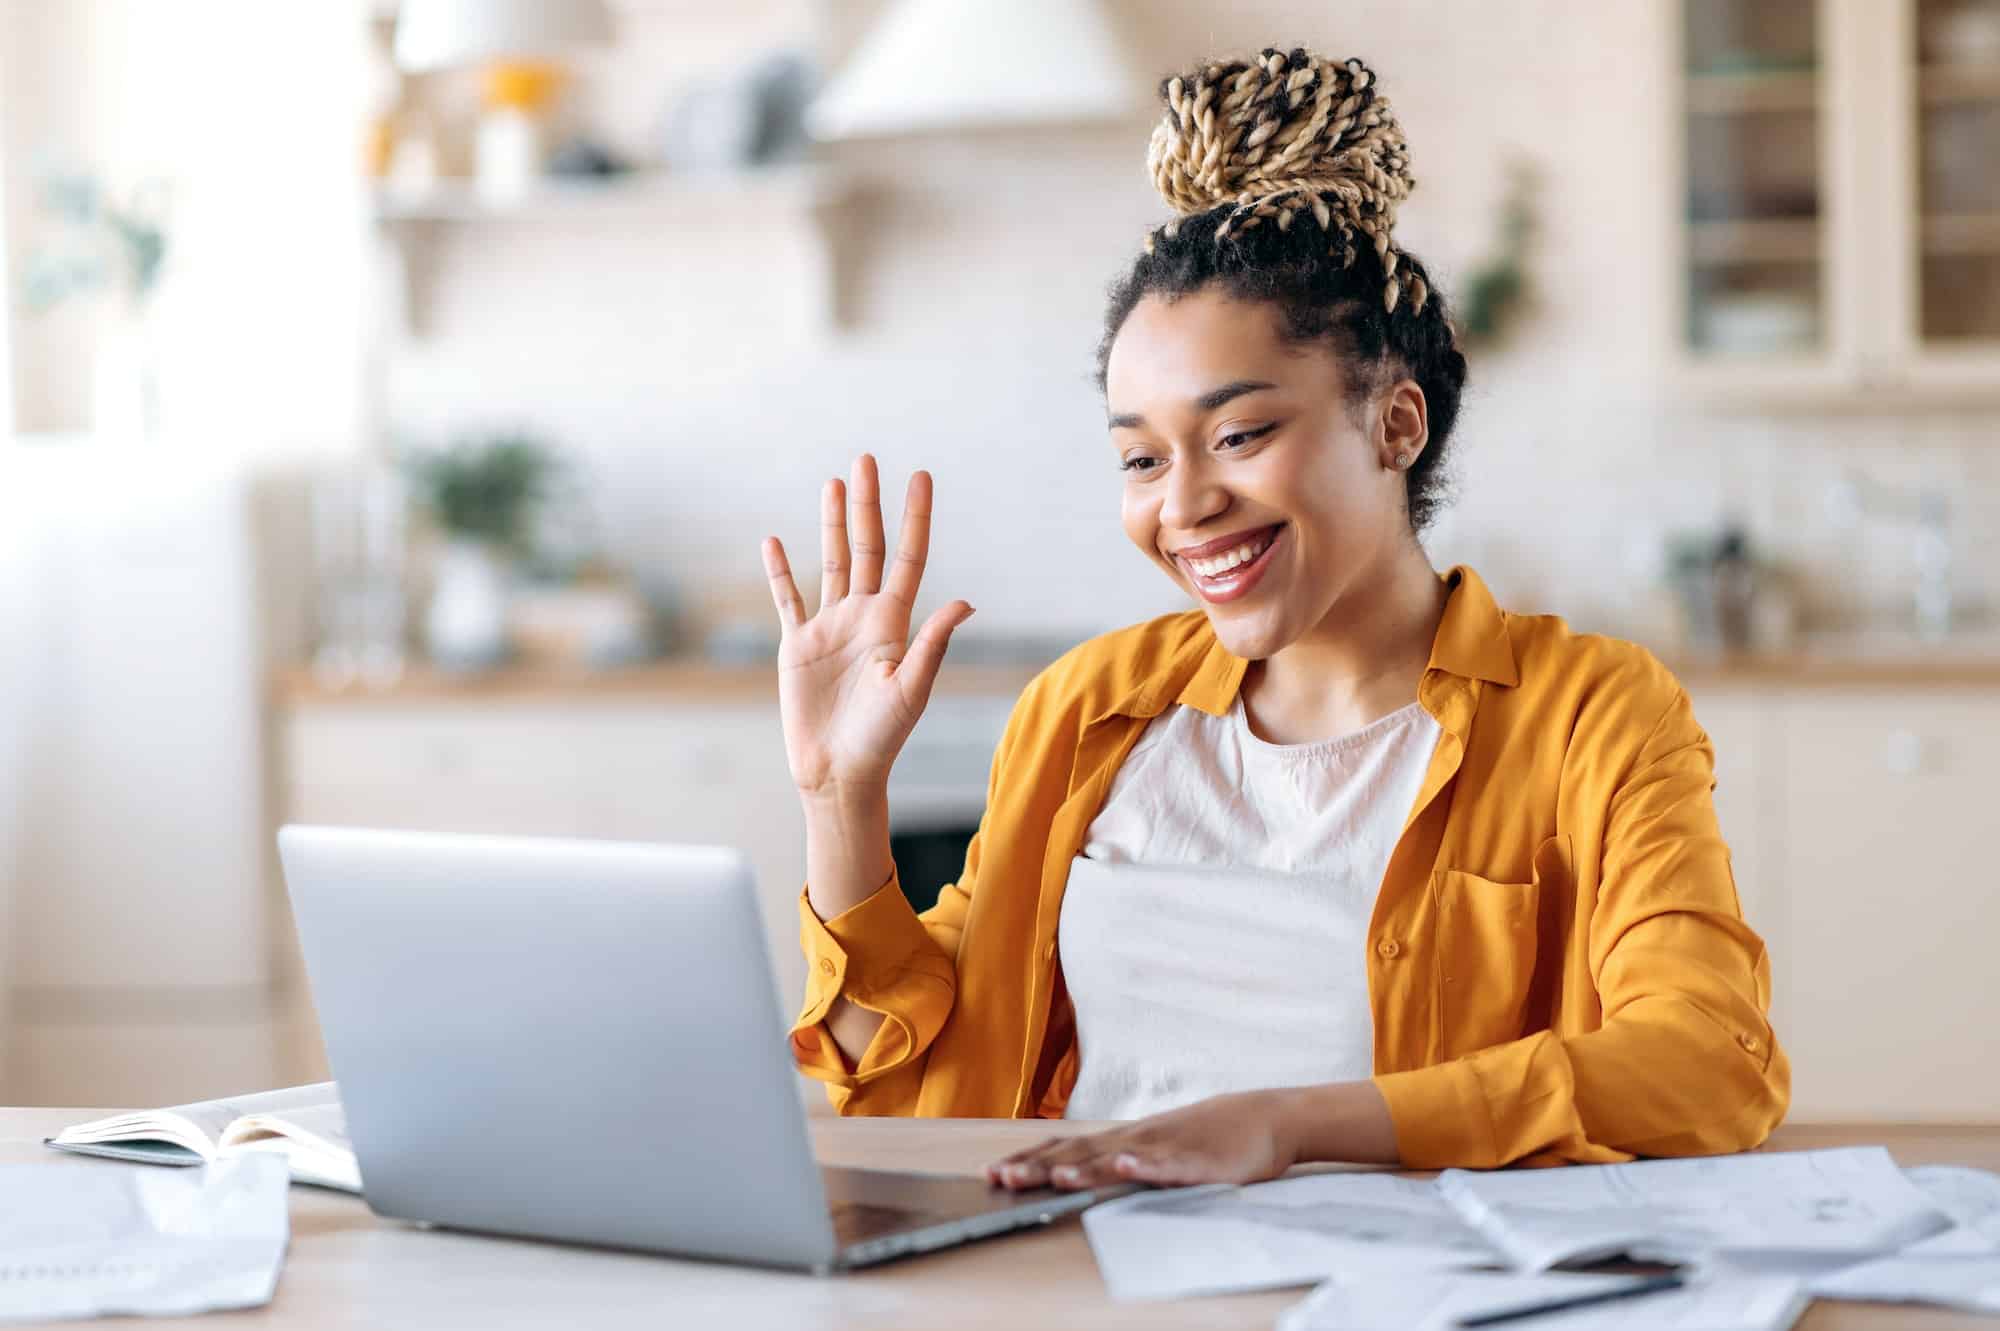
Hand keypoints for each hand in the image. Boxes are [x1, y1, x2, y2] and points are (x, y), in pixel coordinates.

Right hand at [762, 454, 974, 801]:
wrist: (839, 773)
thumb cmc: (882, 739)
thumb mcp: (911, 689)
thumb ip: (932, 644)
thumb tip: (965, 602)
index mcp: (894, 623)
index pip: (908, 558)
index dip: (915, 518)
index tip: (921, 476)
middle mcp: (863, 617)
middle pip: (866, 548)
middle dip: (868, 505)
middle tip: (866, 459)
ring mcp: (829, 628)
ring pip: (830, 563)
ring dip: (830, 523)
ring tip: (834, 482)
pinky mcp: (798, 646)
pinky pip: (788, 599)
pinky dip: (779, 572)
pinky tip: (775, 540)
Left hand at [984, 1090, 1303, 1191]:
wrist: (1266, 1117)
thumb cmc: (1209, 1136)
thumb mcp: (1156, 1148)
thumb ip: (1122, 1159)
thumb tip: (1080, 1171)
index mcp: (1125, 1138)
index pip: (1066, 1148)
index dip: (1028, 1159)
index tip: (992, 1172)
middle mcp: (1136, 1139)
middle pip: (1079, 1154)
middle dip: (1037, 1168)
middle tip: (999, 1180)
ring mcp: (1165, 1147)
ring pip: (1116, 1159)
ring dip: (1082, 1168)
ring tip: (1051, 1177)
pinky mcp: (1198, 1161)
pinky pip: (1167, 1165)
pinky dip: (1143, 1166)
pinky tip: (1125, 1166)